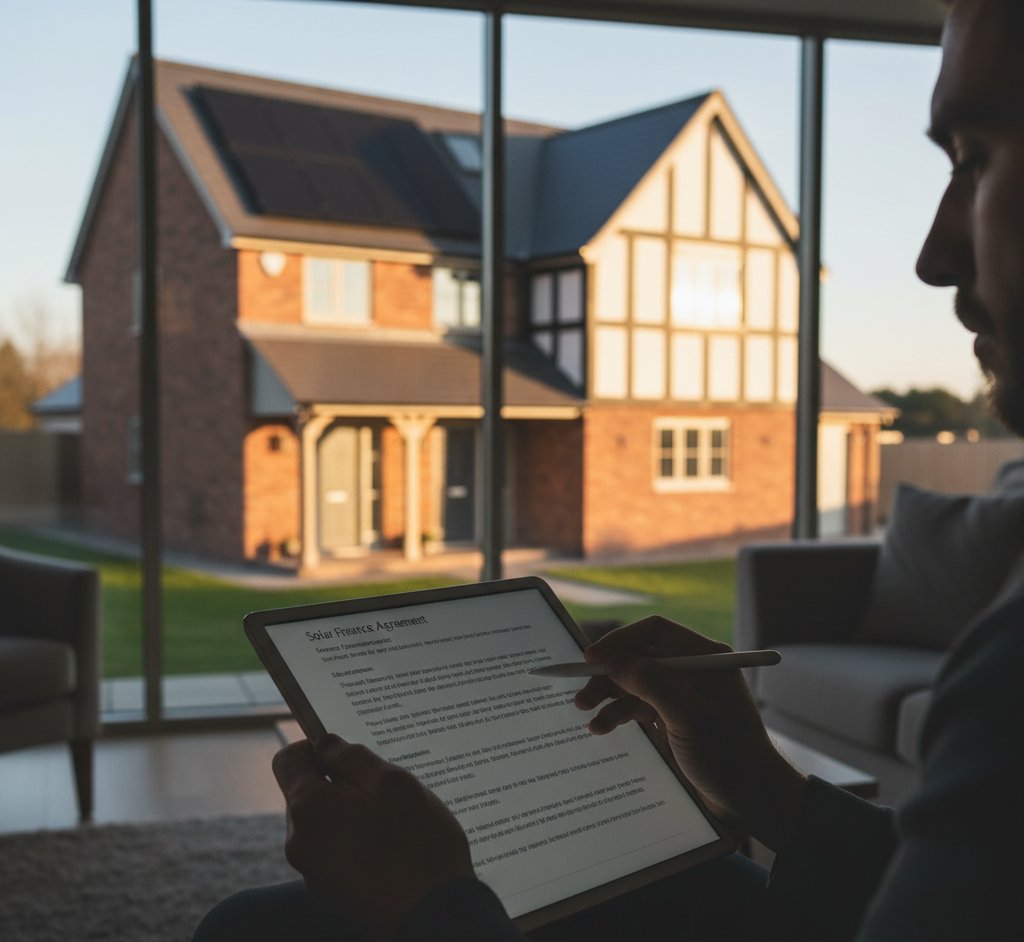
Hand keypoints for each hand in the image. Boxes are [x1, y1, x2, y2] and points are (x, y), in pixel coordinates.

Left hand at [272, 735, 474, 938]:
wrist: (435, 916)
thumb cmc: (418, 844)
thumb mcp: (393, 783)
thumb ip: (353, 757)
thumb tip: (326, 743)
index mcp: (309, 809)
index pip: (288, 760)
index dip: (313, 746)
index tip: (344, 751)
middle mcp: (300, 843)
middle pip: (306, 793)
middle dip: (338, 783)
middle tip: (382, 789)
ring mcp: (313, 873)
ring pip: (322, 823)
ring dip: (349, 813)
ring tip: (392, 821)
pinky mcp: (330, 894)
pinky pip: (334, 852)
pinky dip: (355, 841)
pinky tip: (391, 848)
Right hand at [574, 615, 806, 849]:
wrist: (750, 798)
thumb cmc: (728, 752)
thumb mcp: (686, 714)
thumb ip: (648, 682)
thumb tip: (611, 661)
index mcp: (703, 657)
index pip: (654, 632)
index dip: (620, 641)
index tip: (591, 657)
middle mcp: (690, 670)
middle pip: (638, 658)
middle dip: (608, 673)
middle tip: (581, 692)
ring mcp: (680, 695)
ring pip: (633, 684)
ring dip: (608, 696)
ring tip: (585, 711)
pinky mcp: (671, 718)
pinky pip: (637, 707)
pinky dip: (618, 714)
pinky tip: (601, 727)